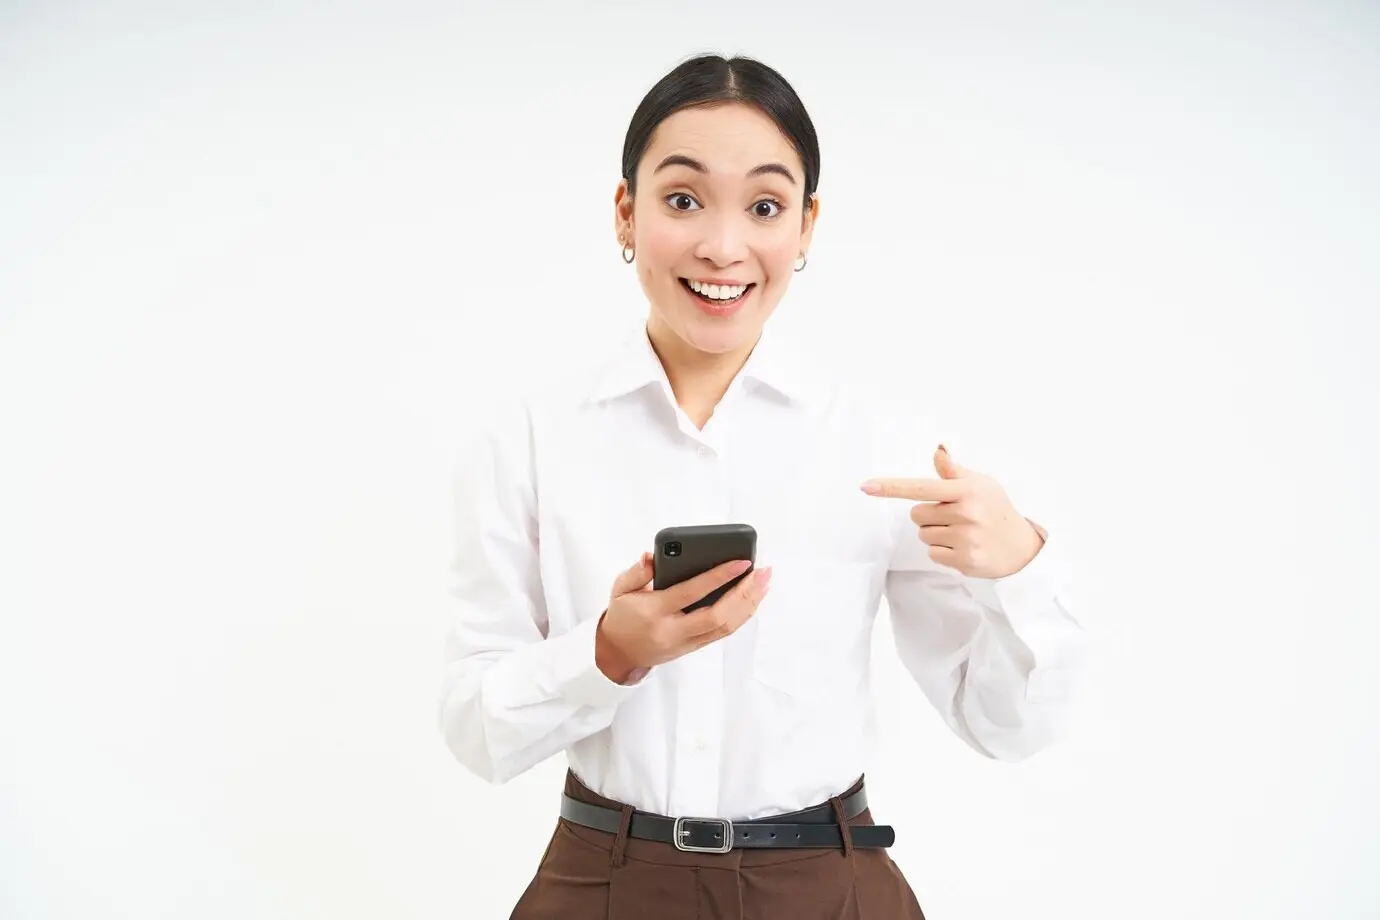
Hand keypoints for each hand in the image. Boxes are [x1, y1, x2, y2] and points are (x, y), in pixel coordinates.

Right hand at [595, 553, 772, 682]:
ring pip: (725, 628)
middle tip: (762, 572)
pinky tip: (752, 598)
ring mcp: (686, 643)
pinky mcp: (694, 648)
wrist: (618, 653)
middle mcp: (673, 630)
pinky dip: (741, 615)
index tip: (741, 562)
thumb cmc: (622, 616)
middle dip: (744, 594)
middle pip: (718, 617)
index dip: (718, 577)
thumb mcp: (620, 589)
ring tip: (764, 582)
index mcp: (655, 612)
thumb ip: (637, 572)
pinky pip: (723, 633)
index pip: (691, 593)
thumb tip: (652, 556)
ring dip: (749, 604)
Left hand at [860, 444, 1043, 578]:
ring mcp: (965, 538)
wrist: (1022, 547)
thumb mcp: (981, 484)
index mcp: (966, 490)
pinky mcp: (964, 560)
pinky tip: (962, 547)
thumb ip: (954, 471)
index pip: (920, 487)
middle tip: (954, 517)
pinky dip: (943, 551)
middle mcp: (965, 513)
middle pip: (916, 514)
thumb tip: (938, 449)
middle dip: (929, 515)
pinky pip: (932, 553)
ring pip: (923, 534)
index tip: (865, 486)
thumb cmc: (996, 510)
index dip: (890, 487)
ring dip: (936, 534)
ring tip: (961, 532)